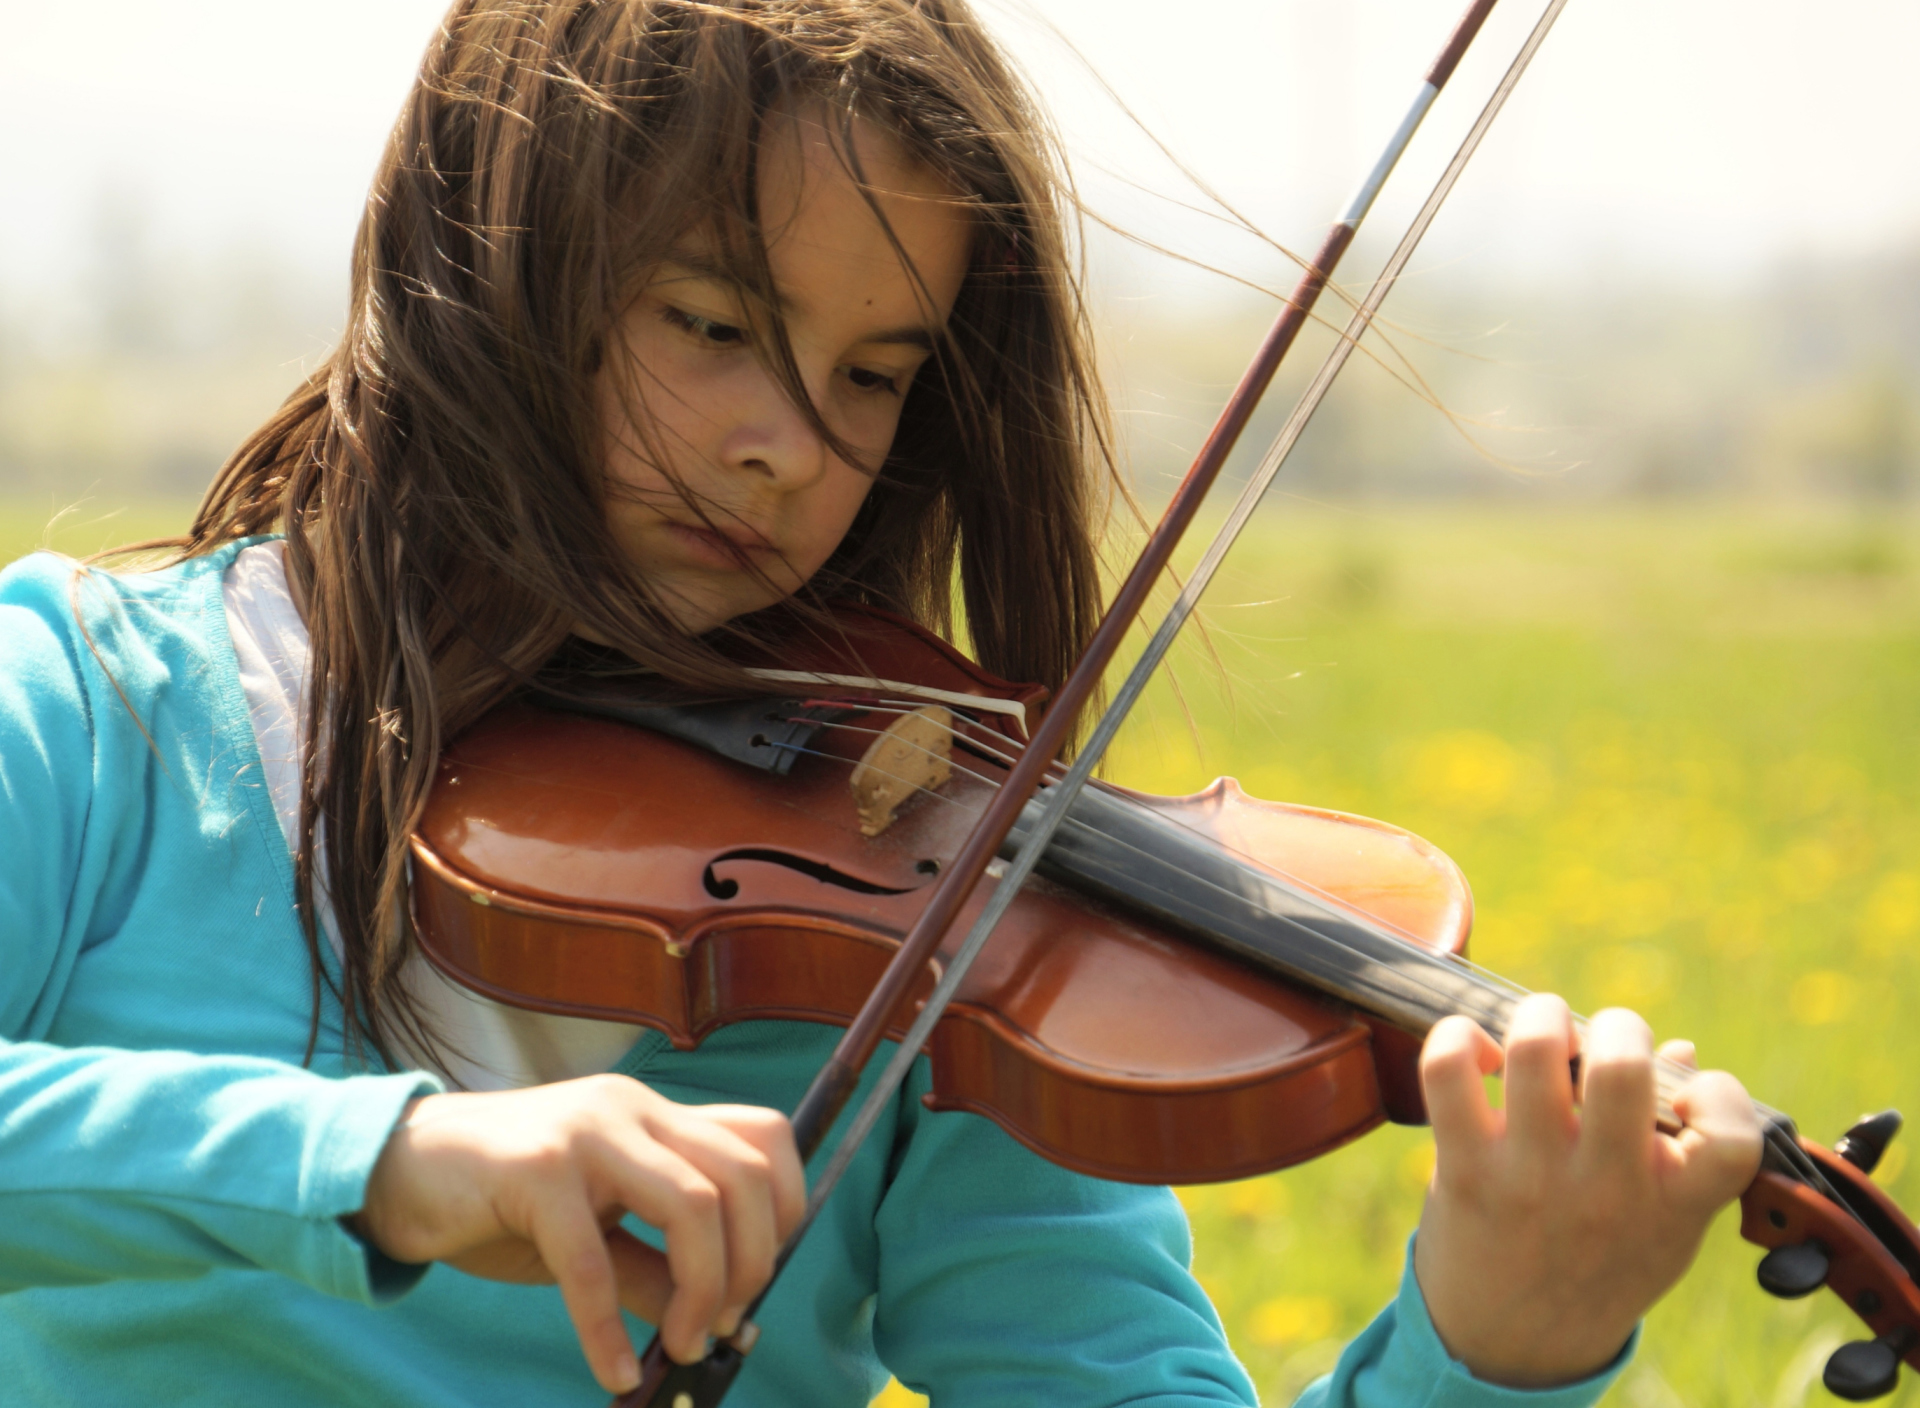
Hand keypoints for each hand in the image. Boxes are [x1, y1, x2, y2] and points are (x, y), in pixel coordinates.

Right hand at [349, 1075, 803, 1393]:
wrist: (397, 1170)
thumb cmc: (503, 1202)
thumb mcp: (594, 1233)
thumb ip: (656, 1266)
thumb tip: (726, 1326)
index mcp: (654, 1114)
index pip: (762, 1136)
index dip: (786, 1207)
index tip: (762, 1278)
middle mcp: (631, 1108)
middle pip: (741, 1176)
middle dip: (752, 1264)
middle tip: (719, 1328)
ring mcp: (586, 1131)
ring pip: (691, 1205)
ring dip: (701, 1292)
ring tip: (678, 1348)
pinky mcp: (535, 1170)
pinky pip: (592, 1262)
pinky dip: (608, 1330)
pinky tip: (613, 1372)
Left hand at [1412, 993, 1761, 1386]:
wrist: (1511, 1346)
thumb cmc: (1599, 1265)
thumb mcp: (1663, 1225)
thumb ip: (1683, 1148)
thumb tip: (1683, 1050)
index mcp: (1674, 1204)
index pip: (1731, 1135)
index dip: (1717, 1093)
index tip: (1688, 1092)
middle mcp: (1606, 1190)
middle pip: (1621, 1068)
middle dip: (1617, 1026)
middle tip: (1603, 1040)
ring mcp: (1532, 1178)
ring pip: (1534, 1050)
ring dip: (1540, 1017)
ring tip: (1541, 1030)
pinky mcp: (1466, 1169)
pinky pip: (1449, 1071)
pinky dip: (1456, 1037)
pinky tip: (1475, 1054)